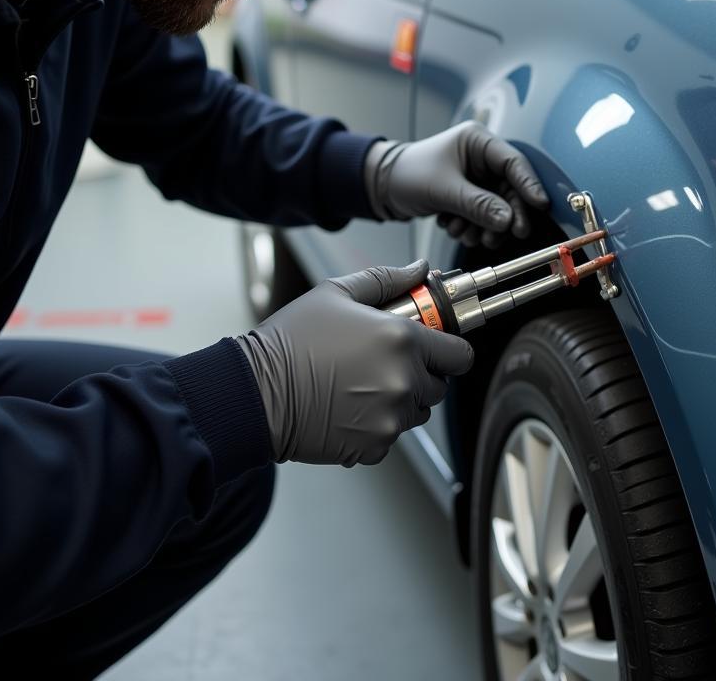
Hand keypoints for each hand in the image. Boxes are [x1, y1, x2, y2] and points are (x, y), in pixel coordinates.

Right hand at [233, 261, 473, 466]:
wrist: (256, 392)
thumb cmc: (291, 341)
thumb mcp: (337, 293)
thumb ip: (386, 279)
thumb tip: (419, 269)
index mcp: (402, 340)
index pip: (459, 354)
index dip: (447, 350)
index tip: (433, 348)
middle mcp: (404, 380)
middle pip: (439, 386)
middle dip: (421, 375)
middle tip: (384, 363)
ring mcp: (390, 417)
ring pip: (417, 412)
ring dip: (401, 401)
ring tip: (362, 385)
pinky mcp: (374, 446)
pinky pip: (391, 436)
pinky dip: (377, 426)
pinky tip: (348, 407)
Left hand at [364, 122, 549, 247]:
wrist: (381, 186)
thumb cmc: (408, 174)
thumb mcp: (444, 189)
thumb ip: (477, 204)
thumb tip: (507, 220)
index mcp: (478, 141)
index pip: (514, 162)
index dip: (529, 185)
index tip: (539, 205)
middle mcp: (481, 158)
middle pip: (510, 190)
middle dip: (506, 215)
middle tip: (510, 233)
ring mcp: (477, 178)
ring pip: (498, 207)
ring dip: (485, 225)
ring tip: (464, 232)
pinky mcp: (470, 195)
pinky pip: (483, 216)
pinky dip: (472, 226)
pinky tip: (453, 226)